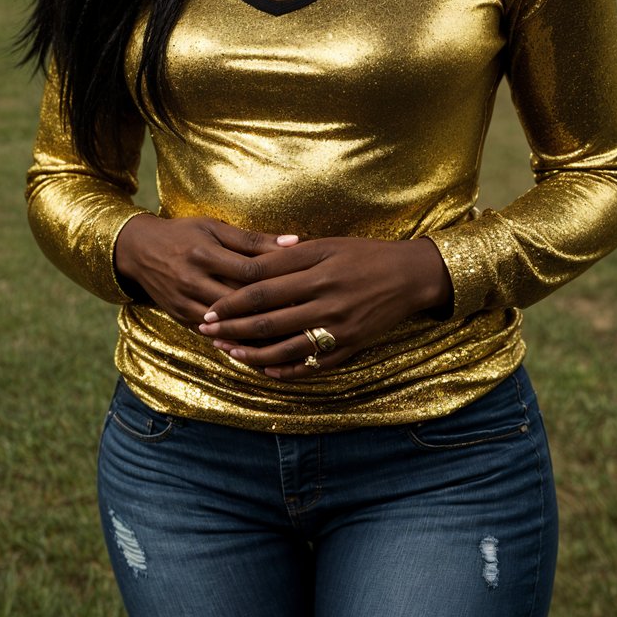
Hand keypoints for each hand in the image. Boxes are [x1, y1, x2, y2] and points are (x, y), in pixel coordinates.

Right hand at [114, 214, 298, 328]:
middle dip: (272, 310)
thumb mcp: (214, 227)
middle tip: (306, 316)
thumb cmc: (184, 234)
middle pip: (239, 302)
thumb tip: (295, 242)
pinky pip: (212, 335)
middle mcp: (192, 280)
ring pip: (227, 324)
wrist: (139, 250)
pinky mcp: (179, 317)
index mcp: (204, 253)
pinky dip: (235, 341)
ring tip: (289, 337)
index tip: (305, 287)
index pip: (248, 272)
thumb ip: (254, 239)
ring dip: (256, 332)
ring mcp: (184, 302)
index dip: (278, 281)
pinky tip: (260, 346)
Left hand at [197, 234, 450, 378]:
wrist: (411, 276)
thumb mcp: (328, 245)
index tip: (209, 307)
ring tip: (228, 352)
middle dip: (232, 328)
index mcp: (316, 272)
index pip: (262, 289)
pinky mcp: (350, 347)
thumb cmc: (365, 254)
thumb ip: (289, 256)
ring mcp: (338, 329)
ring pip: (285, 348)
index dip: (231, 300)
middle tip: (205, 332)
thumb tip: (250, 263)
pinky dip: (287, 370)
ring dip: (252, 353)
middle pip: (268, 320)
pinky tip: (266, 371)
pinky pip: (313, 364)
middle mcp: (325, 302)